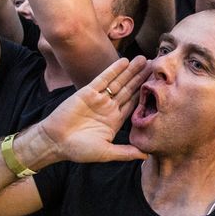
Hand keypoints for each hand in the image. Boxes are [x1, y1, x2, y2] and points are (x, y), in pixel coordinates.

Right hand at [34, 57, 149, 164]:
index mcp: (115, 120)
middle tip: (156, 66)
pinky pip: (103, 78)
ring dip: (131, 71)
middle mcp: (109, 107)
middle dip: (141, 78)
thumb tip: (146, 155)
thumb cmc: (78, 150)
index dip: (146, 94)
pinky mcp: (87, 92)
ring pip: (118, 81)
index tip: (160, 85)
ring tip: (144, 59)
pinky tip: (124, 61)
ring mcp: (99, 98)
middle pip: (129, 89)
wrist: (54, 141)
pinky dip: (113, 70)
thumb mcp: (106, 153)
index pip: (134, 104)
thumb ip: (126, 152)